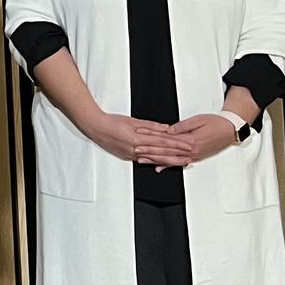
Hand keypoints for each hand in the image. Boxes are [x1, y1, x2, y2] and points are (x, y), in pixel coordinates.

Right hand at [78, 112, 192, 162]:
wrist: (95, 127)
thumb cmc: (111, 122)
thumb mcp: (132, 120)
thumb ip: (150, 126)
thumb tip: (165, 128)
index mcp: (138, 138)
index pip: (162, 142)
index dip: (176, 144)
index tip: (187, 145)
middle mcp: (135, 148)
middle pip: (160, 153)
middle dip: (176, 156)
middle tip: (189, 157)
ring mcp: (130, 154)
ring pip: (153, 159)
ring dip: (168, 161)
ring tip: (179, 162)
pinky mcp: (126, 156)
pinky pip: (143, 161)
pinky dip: (154, 163)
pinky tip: (161, 165)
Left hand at [143, 113, 241, 168]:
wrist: (232, 129)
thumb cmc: (217, 123)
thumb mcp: (198, 120)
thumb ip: (182, 126)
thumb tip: (168, 131)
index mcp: (191, 140)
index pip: (166, 139)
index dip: (152, 137)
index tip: (140, 135)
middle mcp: (191, 150)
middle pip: (166, 151)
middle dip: (149, 150)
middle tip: (135, 149)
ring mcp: (194, 155)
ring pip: (171, 159)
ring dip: (155, 159)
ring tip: (141, 159)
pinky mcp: (196, 156)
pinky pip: (179, 162)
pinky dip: (168, 165)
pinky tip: (159, 168)